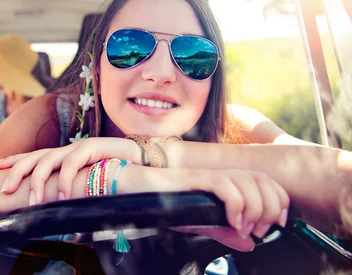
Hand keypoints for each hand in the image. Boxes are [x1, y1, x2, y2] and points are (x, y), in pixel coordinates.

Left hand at [0, 137, 140, 202]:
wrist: (143, 160)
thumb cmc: (114, 174)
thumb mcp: (87, 183)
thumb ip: (71, 191)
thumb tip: (55, 208)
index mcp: (64, 156)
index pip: (34, 156)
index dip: (15, 160)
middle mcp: (68, 150)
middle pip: (35, 156)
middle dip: (16, 171)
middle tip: (3, 189)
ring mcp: (79, 147)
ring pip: (49, 160)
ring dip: (39, 182)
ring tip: (34, 203)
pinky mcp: (92, 148)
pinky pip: (73, 164)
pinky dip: (65, 181)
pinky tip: (61, 197)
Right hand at [170, 169, 289, 251]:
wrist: (139, 190)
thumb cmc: (167, 204)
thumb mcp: (202, 223)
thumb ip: (226, 232)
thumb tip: (249, 245)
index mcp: (227, 182)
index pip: (266, 180)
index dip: (280, 200)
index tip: (278, 223)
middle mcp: (222, 174)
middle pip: (262, 179)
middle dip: (270, 208)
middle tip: (258, 230)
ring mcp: (209, 174)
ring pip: (247, 181)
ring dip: (254, 208)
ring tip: (244, 228)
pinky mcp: (196, 177)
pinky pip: (224, 185)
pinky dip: (235, 205)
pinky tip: (231, 221)